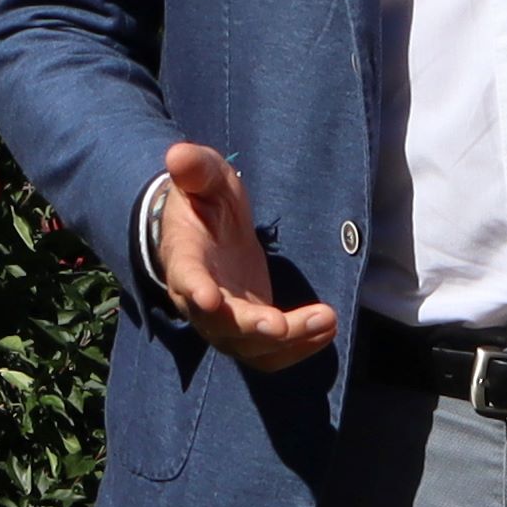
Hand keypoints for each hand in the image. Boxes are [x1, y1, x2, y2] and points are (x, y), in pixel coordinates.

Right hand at [154, 140, 340, 377]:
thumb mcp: (203, 179)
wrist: (205, 234)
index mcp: (185, 260)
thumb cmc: (204, 202)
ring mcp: (225, 322)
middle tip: (281, 325)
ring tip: (327, 320)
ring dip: (288, 341)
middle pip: (221, 326)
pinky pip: (271, 353)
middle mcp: (200, 301)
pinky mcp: (250, 330)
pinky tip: (328, 330)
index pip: (186, 279)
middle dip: (252, 328)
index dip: (196, 291)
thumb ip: (195, 169)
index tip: (208, 299)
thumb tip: (178, 153)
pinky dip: (299, 348)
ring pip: (251, 347)